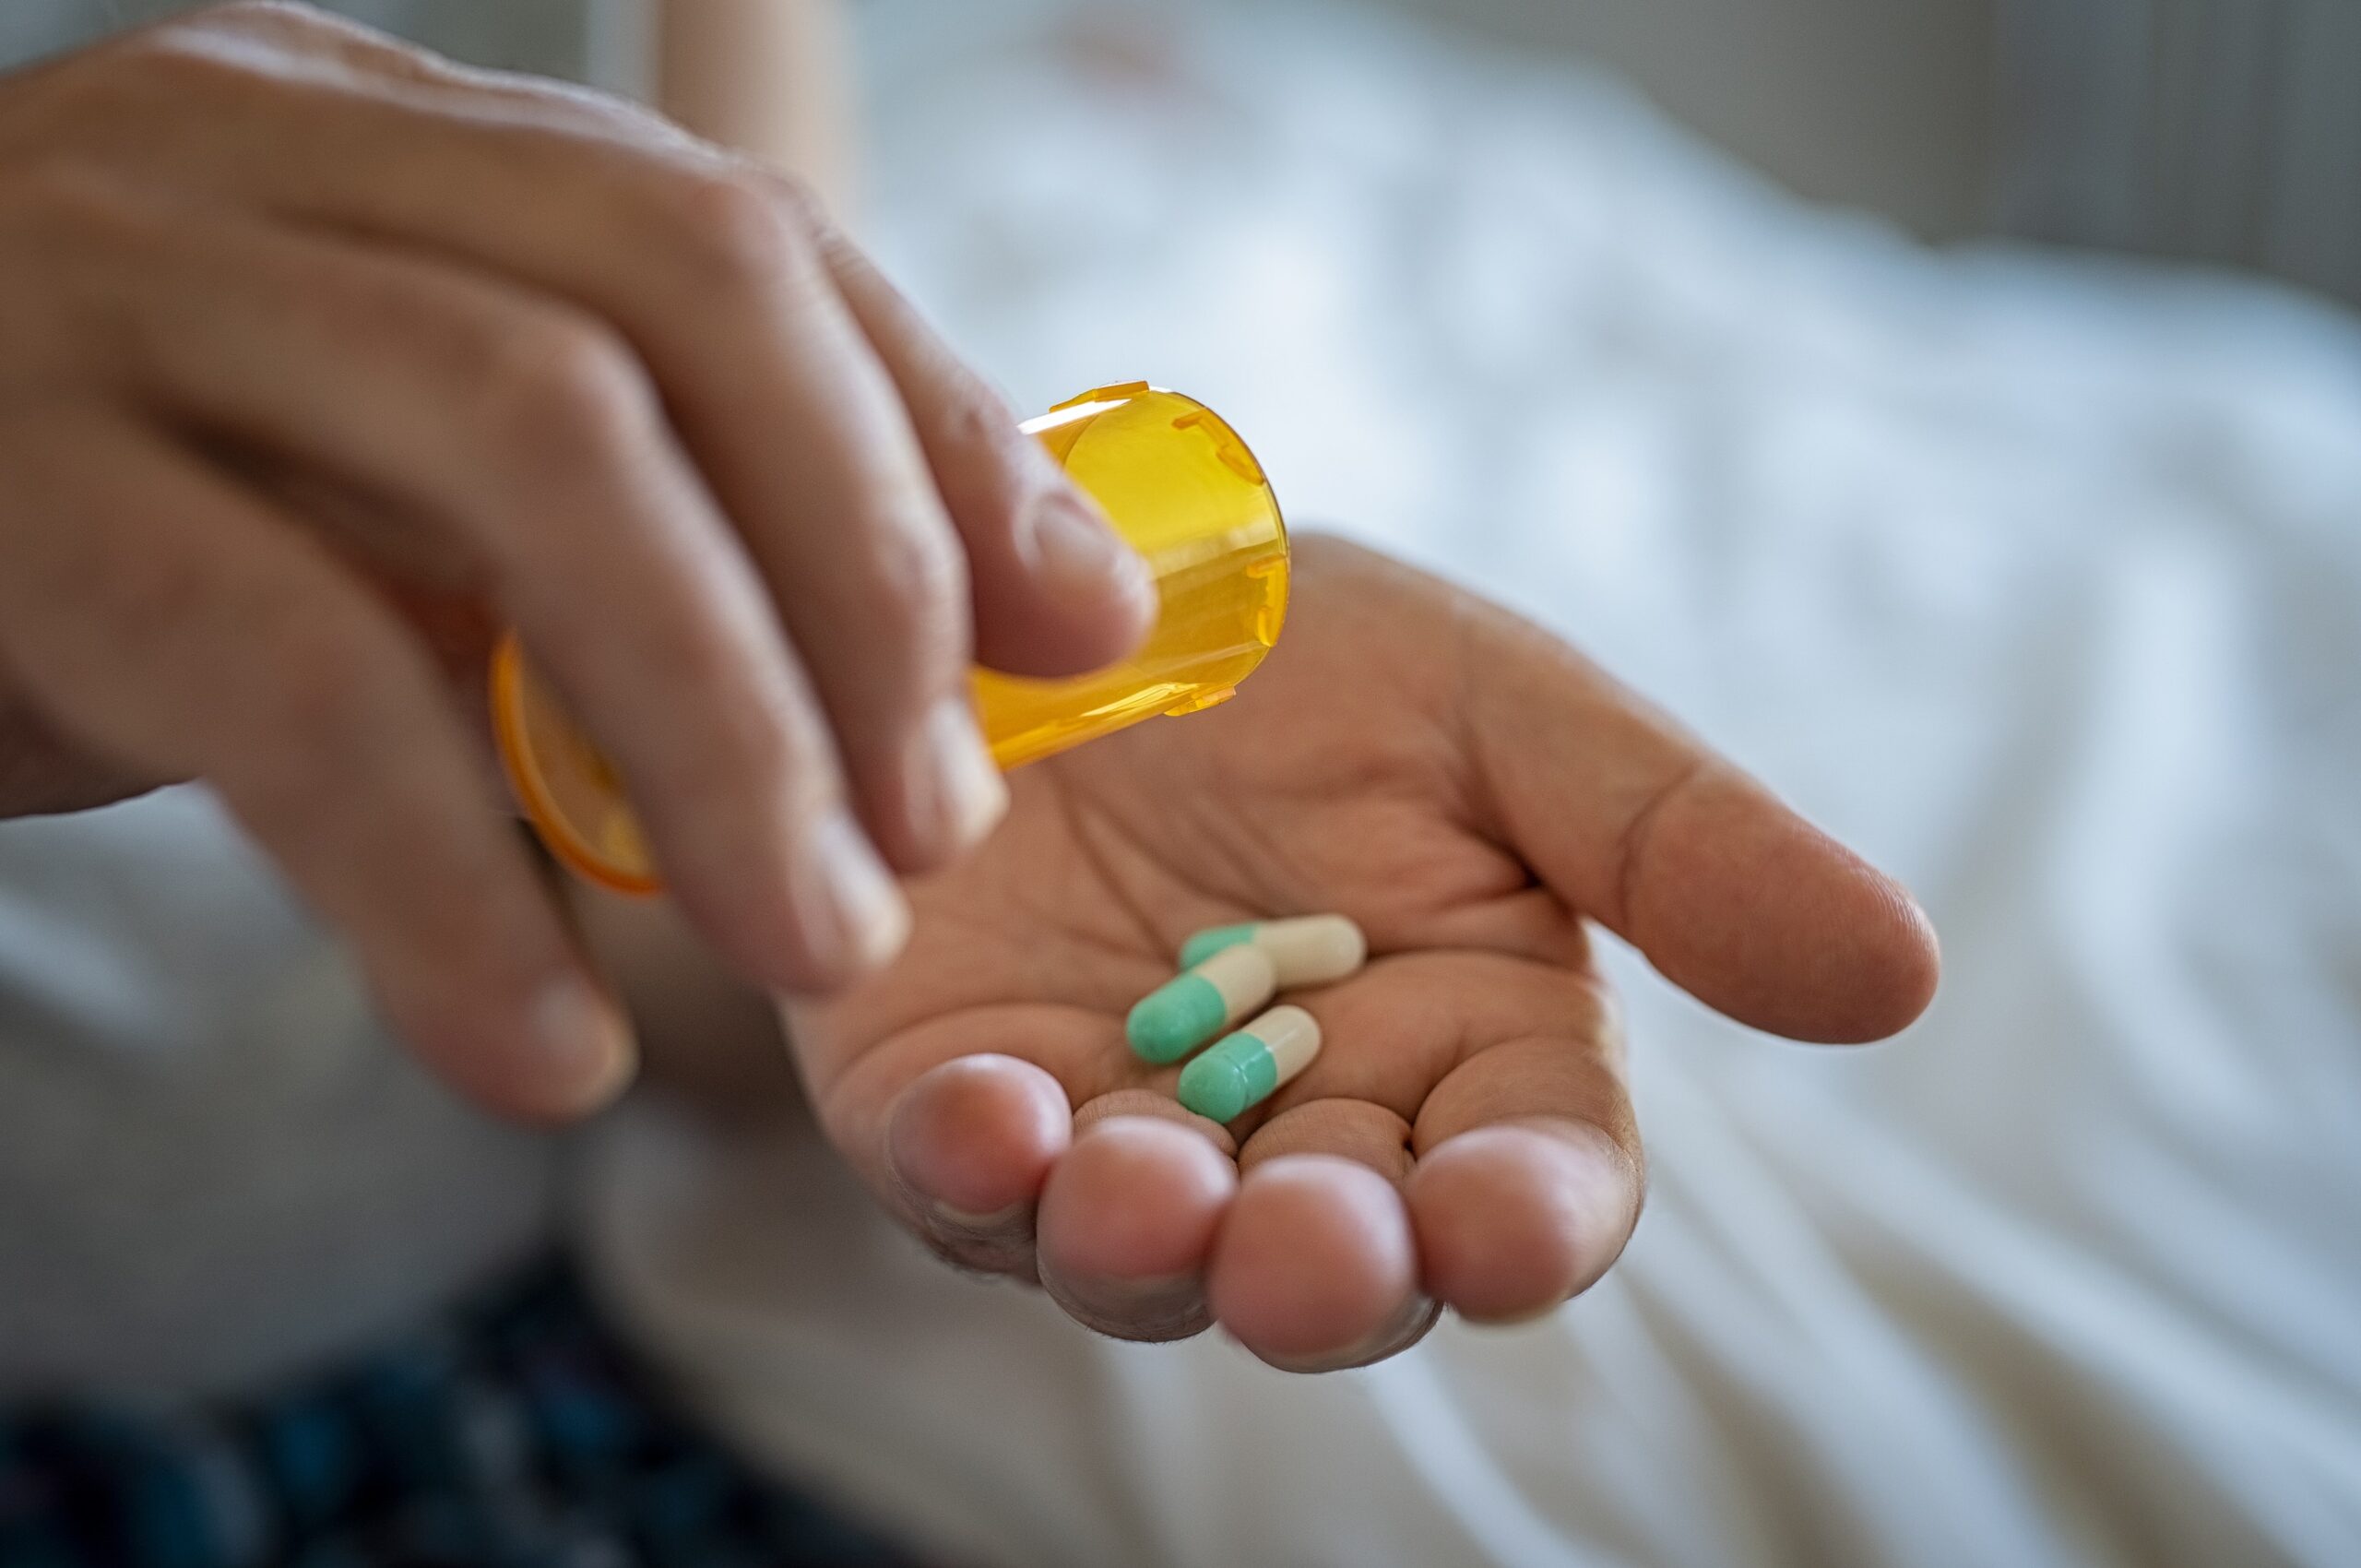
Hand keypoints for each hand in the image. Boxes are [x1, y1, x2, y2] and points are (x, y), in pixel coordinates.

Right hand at [0, 3, 1149, 1117]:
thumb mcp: (389, 497)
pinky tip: (539, 1048)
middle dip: (861, 573)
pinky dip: (453, 883)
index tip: (1077, 636)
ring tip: (810, 943)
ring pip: (529, 446)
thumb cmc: (118, 545)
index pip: (737, 236)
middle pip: (673, 299)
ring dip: (719, 729)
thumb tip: (986, 637)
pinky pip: (293, 678)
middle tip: (938, 828)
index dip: (942, 439)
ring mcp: (108, 286)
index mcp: (389, 142)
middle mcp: (259, 154)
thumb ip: (638, 521)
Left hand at [792, 537, 1938, 1368]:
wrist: (1053, 579)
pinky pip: (953, 1178)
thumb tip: (1902, 974)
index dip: (1520, 1224)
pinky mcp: (947, 1099)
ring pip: (1145, 1257)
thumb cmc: (1297, 644)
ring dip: (1145, 1245)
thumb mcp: (1498, 707)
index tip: (1500, 1227)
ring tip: (1139, 1187)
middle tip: (1312, 1247)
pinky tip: (978, 1116)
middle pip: (1340, 1261)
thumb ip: (1673, 843)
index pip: (1528, 1182)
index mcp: (1462, 1043)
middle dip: (1327, 1273)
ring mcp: (1114, 1131)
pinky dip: (968, 1169)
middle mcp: (1295, 1126)